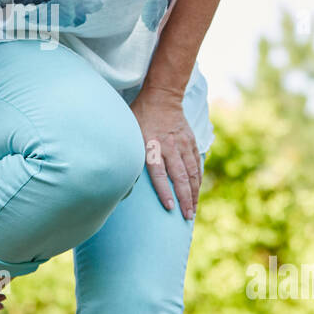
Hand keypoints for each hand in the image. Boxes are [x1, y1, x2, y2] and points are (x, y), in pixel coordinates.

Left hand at [130, 87, 201, 219]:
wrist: (162, 96)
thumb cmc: (140, 116)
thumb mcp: (128, 131)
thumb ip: (127, 151)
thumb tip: (116, 175)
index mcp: (152, 145)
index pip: (159, 172)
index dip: (165, 191)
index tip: (170, 207)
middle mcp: (169, 146)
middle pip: (180, 177)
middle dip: (184, 198)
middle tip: (186, 217)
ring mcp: (183, 144)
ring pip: (191, 172)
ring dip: (193, 193)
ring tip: (193, 210)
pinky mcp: (191, 142)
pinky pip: (196, 164)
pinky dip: (198, 180)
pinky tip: (197, 192)